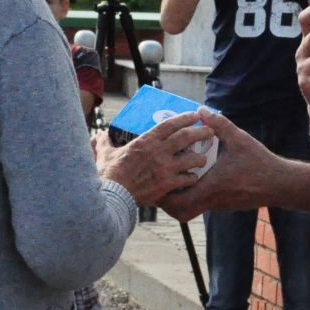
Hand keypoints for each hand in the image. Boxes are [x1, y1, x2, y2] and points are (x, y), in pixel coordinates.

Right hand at [95, 110, 211, 205]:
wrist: (113, 195)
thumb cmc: (108, 174)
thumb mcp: (105, 154)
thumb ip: (105, 142)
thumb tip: (99, 135)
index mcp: (146, 141)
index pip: (170, 124)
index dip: (185, 118)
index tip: (195, 115)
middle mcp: (158, 152)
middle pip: (186, 137)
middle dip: (201, 132)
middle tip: (210, 131)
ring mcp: (165, 168)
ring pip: (191, 159)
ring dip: (200, 158)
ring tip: (204, 158)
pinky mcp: (167, 185)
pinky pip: (187, 179)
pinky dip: (192, 178)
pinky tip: (194, 178)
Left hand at [161, 110, 284, 220]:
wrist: (280, 183)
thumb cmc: (259, 162)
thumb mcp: (239, 139)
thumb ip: (218, 124)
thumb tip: (202, 110)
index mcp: (211, 187)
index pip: (178, 202)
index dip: (164, 194)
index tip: (160, 178)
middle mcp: (212, 200)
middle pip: (179, 212)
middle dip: (168, 201)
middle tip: (164, 180)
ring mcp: (218, 205)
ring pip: (190, 209)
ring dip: (180, 197)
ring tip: (177, 177)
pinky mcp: (224, 204)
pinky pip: (202, 204)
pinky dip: (193, 195)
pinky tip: (195, 176)